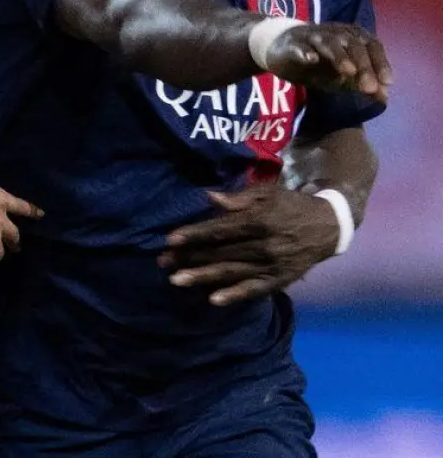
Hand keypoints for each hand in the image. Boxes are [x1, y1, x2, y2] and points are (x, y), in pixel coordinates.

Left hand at [160, 187, 339, 305]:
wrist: (329, 225)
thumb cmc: (290, 205)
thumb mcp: (267, 193)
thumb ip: (238, 198)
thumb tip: (209, 198)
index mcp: (260, 220)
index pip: (221, 230)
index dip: (195, 234)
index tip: (170, 239)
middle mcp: (265, 245)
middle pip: (221, 252)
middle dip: (190, 257)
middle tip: (163, 262)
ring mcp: (273, 264)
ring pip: (232, 272)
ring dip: (203, 277)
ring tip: (176, 280)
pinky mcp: (281, 279)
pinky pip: (255, 289)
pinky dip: (235, 295)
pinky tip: (214, 300)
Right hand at [263, 23, 391, 101]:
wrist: (280, 51)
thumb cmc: (316, 64)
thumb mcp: (341, 76)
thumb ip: (361, 83)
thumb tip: (384, 97)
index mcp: (351, 37)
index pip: (371, 45)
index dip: (380, 62)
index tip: (387, 82)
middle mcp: (335, 32)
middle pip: (353, 44)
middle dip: (363, 65)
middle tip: (368, 87)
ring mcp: (312, 36)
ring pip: (329, 42)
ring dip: (340, 56)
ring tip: (348, 72)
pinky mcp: (292, 43)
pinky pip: (300, 46)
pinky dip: (306, 52)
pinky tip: (311, 60)